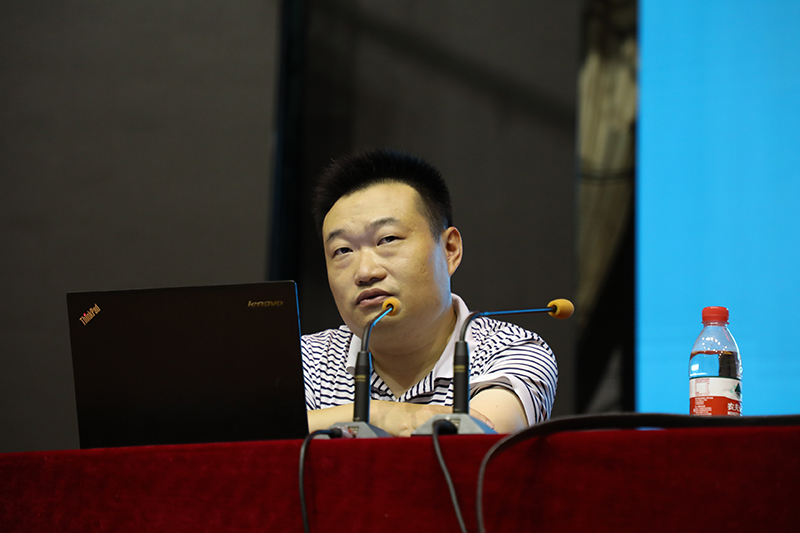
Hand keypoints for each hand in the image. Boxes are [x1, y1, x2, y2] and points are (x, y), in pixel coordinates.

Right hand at [369, 401, 493, 436]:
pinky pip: (418, 439)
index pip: (459, 411)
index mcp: (434, 410)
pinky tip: (434, 449)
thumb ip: (439, 421)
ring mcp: (416, 422)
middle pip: (452, 420)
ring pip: (437, 429)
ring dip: (450, 437)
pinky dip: (426, 444)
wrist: (382, 413)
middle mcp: (428, 414)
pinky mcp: (405, 431)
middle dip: (468, 428)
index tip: (490, 423)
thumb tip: (458, 432)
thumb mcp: (424, 415)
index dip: (476, 416)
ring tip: (466, 445)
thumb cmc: (405, 416)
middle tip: (483, 436)